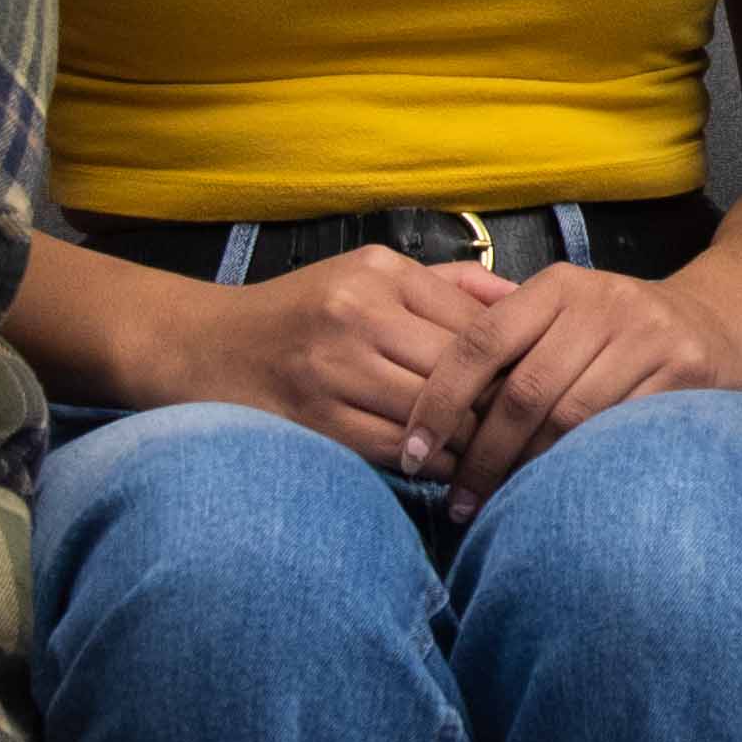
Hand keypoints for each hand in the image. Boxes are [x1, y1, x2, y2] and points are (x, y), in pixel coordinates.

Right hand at [147, 245, 521, 465]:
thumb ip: (447, 284)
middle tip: (531, 430)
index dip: (513, 361)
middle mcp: (357, 313)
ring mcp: (333, 369)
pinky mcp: (315, 420)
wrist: (203, 348)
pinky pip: (396, 449)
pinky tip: (448, 469)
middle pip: (461, 369)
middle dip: (499, 405)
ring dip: (470, 440)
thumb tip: (526, 294)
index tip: (538, 386)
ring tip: (497, 454)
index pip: (474, 322)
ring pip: (433, 412)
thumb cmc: (300, 312)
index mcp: (379, 272)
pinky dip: (431, 464)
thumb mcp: (366, 273)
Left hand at [402, 249, 741, 514]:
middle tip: (457, 501)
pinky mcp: (686, 372)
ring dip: (528, 471)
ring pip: (570, 418)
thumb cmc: (618, 330)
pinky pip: (619, 432)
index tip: (412, 452)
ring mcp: (647, 336)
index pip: (480, 342)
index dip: (438, 401)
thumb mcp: (564, 311)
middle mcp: (601, 303)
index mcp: (557, 286)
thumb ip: (505, 339)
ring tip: (499, 507)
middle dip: (481, 455)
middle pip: (522, 392)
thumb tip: (418, 393)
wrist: (721, 318)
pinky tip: (560, 494)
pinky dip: (583, 468)